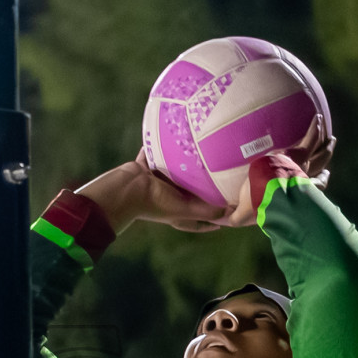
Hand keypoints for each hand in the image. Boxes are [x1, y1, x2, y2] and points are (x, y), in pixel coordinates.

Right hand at [75, 152, 227, 234]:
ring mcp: (158, 182)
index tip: (228, 215)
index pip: (199, 219)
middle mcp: (169, 197)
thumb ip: (206, 211)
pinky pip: (158, 155)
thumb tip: (231, 212)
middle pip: (190, 194)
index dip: (213, 220)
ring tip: (202, 155)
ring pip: (176, 174)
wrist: (126, 188)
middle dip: (202, 188)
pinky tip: (175, 138)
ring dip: (186, 167)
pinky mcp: (148, 167)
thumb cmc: (154, 202)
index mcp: (177, 211)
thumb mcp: (184, 209)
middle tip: (220, 178)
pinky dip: (163, 148)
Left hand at [221, 114, 335, 226]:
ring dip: (325, 143)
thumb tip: (223, 220)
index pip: (313, 186)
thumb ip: (235, 216)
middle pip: (320, 166)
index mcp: (293, 192)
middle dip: (326, 157)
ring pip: (320, 153)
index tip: (324, 175)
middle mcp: (304, 180)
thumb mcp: (243, 214)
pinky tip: (318, 118)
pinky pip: (311, 138)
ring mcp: (303, 167)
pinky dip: (315, 129)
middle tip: (330, 147)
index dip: (320, 181)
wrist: (266, 193)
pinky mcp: (298, 155)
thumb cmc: (256, 205)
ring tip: (330, 134)